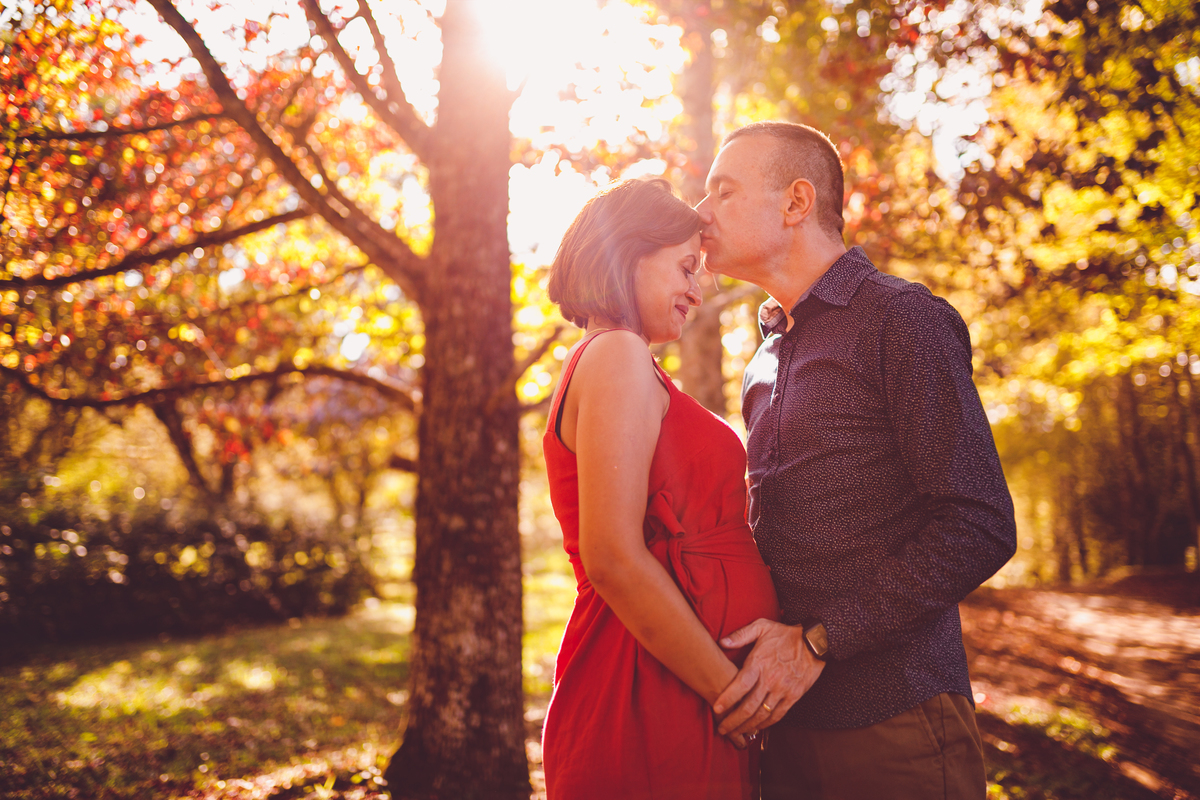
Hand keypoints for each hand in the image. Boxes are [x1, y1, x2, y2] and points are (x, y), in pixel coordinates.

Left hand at [712, 619, 825, 736]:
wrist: (814, 642)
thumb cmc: (786, 634)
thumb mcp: (762, 627)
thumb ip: (741, 635)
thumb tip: (722, 642)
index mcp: (759, 663)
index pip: (740, 685)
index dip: (727, 699)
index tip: (716, 708)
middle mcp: (770, 680)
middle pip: (748, 706)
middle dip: (733, 721)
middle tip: (722, 729)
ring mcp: (782, 690)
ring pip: (762, 714)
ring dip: (747, 726)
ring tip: (736, 733)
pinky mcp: (793, 696)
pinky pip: (778, 715)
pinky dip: (766, 724)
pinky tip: (757, 728)